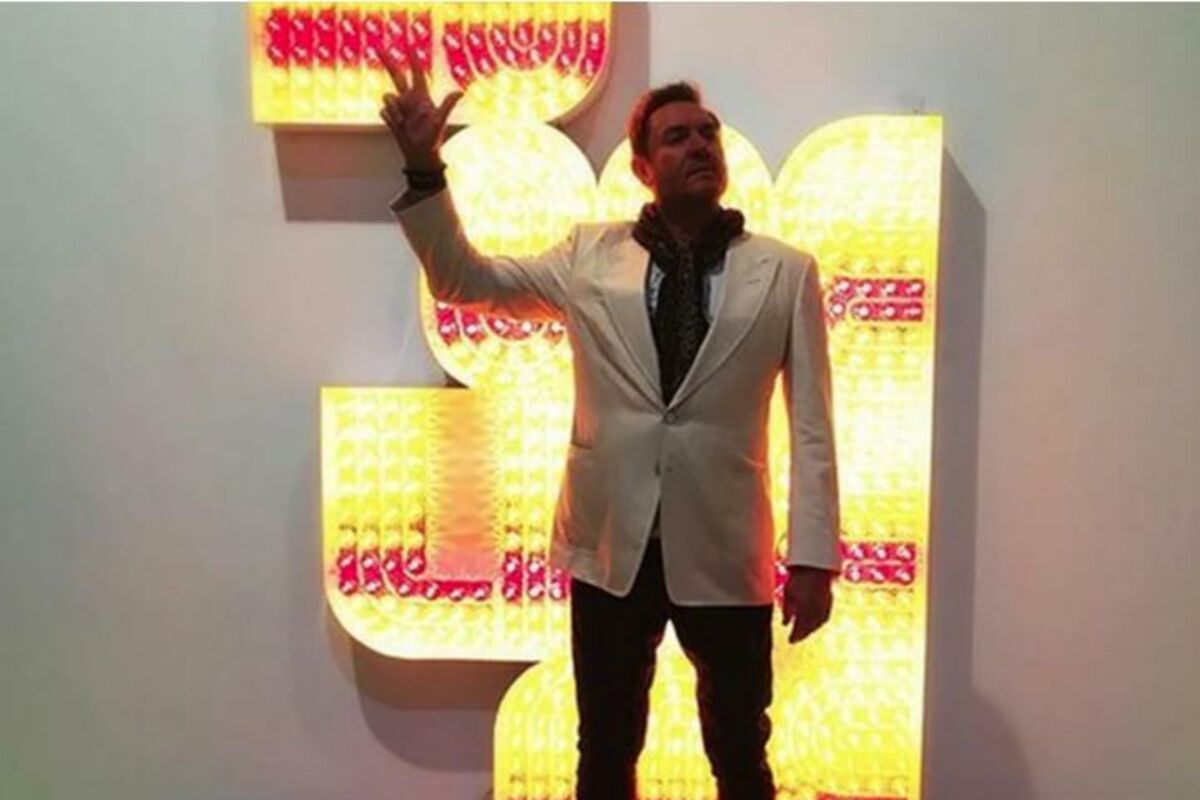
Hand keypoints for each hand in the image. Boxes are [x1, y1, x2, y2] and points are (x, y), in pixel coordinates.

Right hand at [378, 45, 462, 170]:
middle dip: (388, 62)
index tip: (409, 44)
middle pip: (396, 76)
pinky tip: (398, 127)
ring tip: (403, 123)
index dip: (413, 59)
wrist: (421, 155)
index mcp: (422, 97)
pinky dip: (390, 119)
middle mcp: (409, 99)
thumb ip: (447, 105)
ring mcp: (399, 108)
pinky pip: (384, 112)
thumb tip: (460, 92)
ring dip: (394, 110)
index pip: (416, 74)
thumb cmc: (433, 139)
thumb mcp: (440, 121)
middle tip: (379, 47)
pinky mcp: (391, 117)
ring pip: (388, 97)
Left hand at [781, 565, 834, 643]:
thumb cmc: (799, 578)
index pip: (800, 626)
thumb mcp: (788, 592)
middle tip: (795, 639)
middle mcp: (816, 608)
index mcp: (804, 606)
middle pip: (809, 627)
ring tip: (803, 632)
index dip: (795, 635)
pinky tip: (814, 624)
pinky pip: (824, 617)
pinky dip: (818, 622)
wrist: (815, 566)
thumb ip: (787, 609)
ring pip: (818, 623)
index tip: (790, 641)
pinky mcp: (829, 603)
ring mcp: (824, 606)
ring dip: (810, 629)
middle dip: (802, 634)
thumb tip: (785, 624)